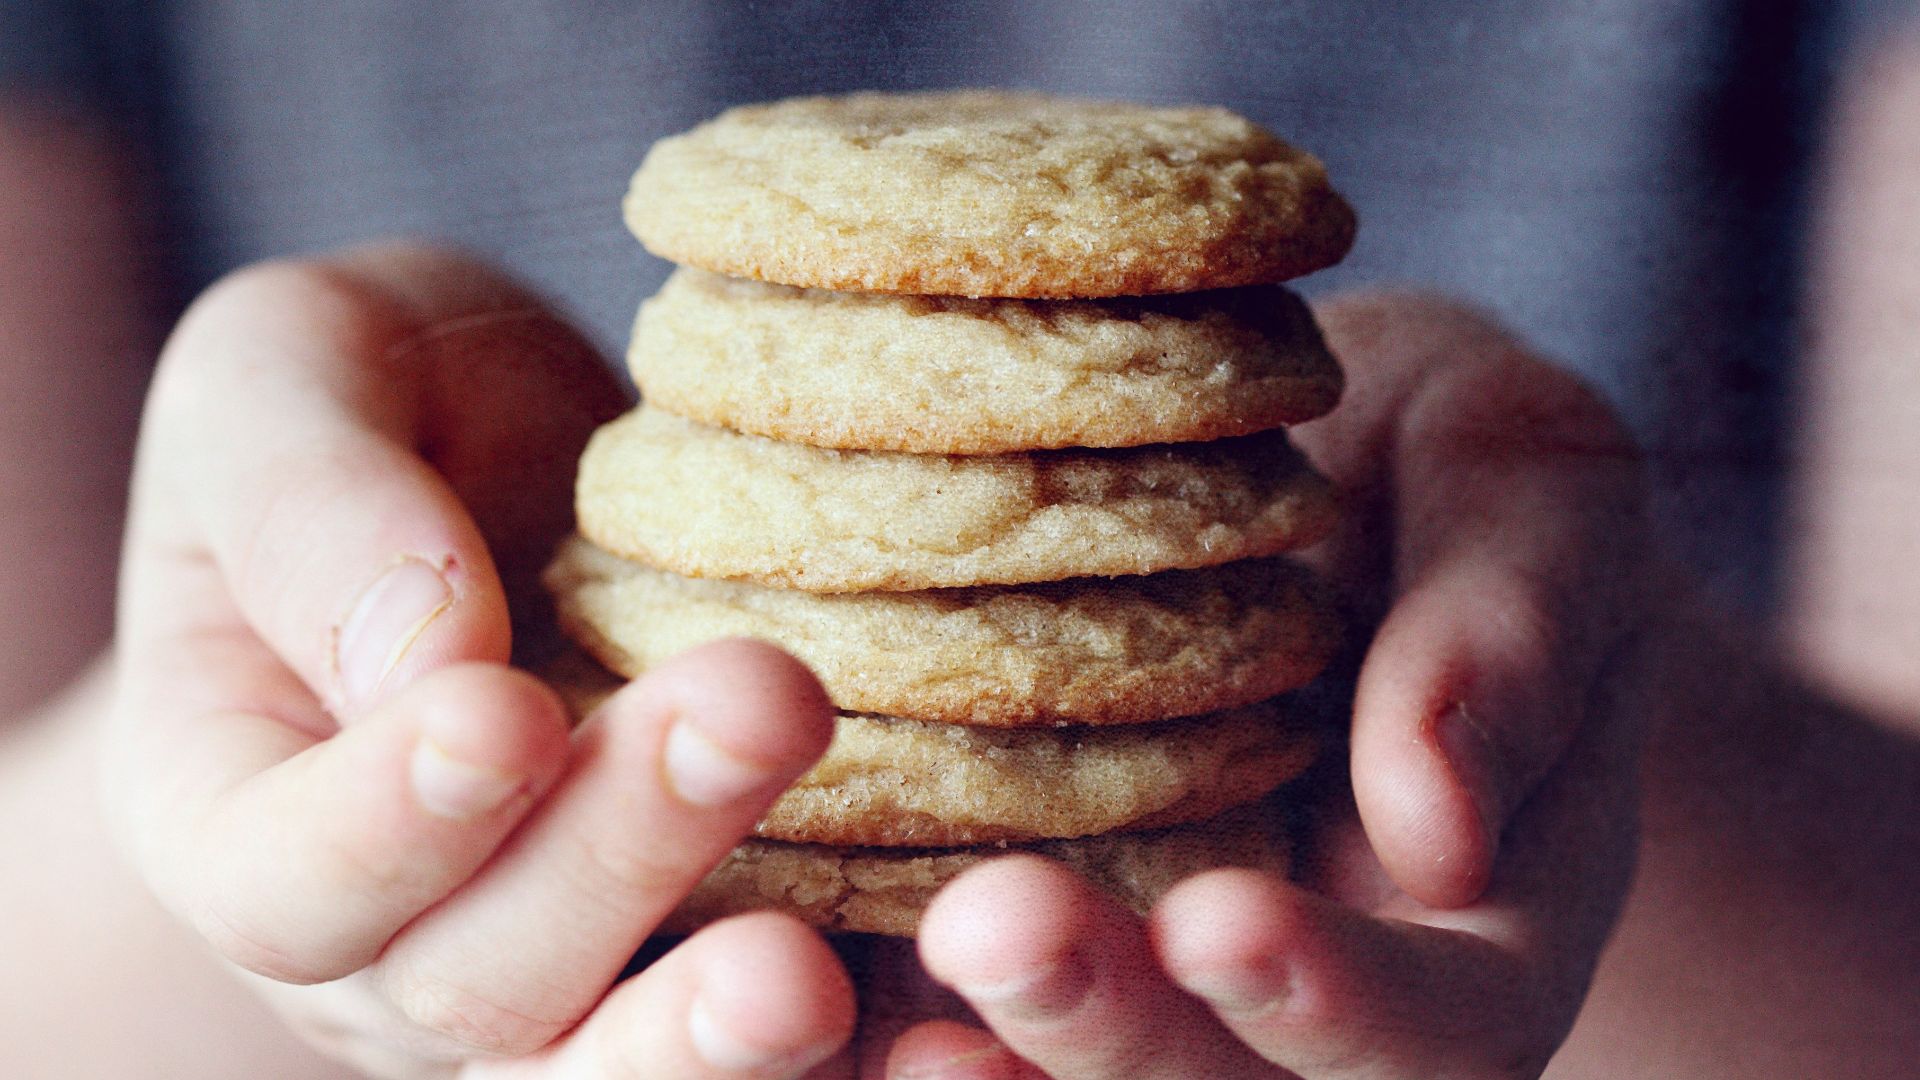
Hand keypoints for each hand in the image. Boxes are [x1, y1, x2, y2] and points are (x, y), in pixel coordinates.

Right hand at [103, 245, 857, 1077]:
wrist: (528, 457)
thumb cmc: (388, 398)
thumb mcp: (293, 377)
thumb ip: (311, 507)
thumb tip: (423, 659)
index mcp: (246, 813)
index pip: (287, 878)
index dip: (388, 821)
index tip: (501, 714)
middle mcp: (395, 948)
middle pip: (482, 987)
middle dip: (618, 865)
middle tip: (761, 708)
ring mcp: (566, 982)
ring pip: (626, 1070)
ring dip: (723, 1040)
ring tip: (815, 975)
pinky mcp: (724, 961)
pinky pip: (797, 1048)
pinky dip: (872, 1052)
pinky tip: (962, 1039)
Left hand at [898, 293, 1649, 1078]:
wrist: (1323, 480)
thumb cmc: (1457, 475)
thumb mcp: (1534, 501)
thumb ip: (1514, 640)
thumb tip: (1442, 825)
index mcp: (1476, 937)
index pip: (1442, 1031)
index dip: (1339, 1003)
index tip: (1220, 922)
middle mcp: (1304, 1000)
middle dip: (1108, 1035)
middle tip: (990, 927)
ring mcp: (1150, 973)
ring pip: (1062, 1079)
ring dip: (971, 1057)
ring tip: (837, 991)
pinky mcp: (1012, 917)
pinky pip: (930, 995)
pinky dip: (853, 1007)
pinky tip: (751, 945)